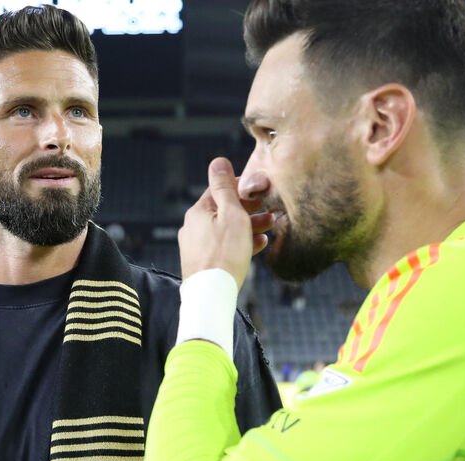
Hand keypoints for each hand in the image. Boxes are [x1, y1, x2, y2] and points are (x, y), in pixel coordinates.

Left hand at [179, 157, 273, 287]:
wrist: (211, 294)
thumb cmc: (224, 253)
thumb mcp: (231, 214)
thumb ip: (225, 188)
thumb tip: (218, 161)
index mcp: (198, 212)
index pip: (220, 190)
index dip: (242, 187)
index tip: (261, 189)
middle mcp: (193, 227)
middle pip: (224, 211)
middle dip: (249, 209)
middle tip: (271, 208)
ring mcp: (196, 246)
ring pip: (226, 230)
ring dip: (249, 226)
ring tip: (271, 225)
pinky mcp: (203, 263)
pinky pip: (224, 247)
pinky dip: (241, 243)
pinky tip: (259, 244)